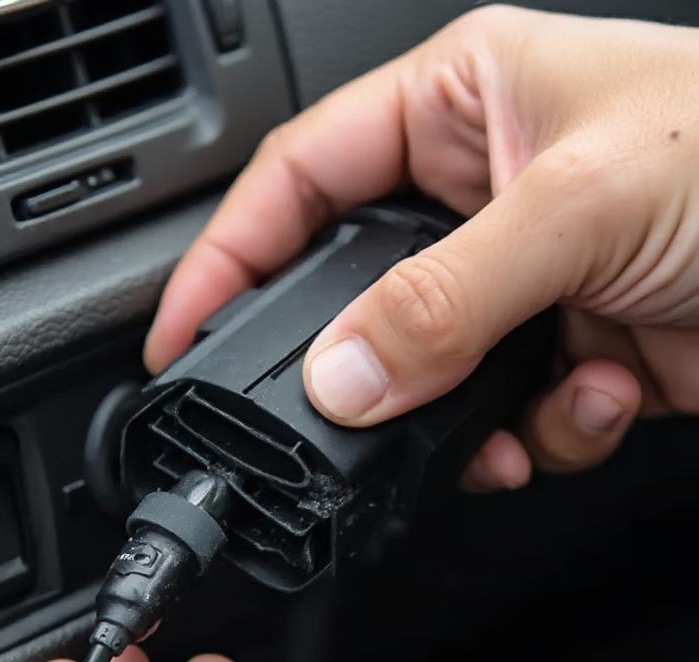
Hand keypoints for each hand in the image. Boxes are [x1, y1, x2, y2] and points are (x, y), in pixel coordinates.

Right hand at [145, 4, 698, 491]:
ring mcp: (524, 281)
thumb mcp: (585, 207)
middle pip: (358, 293)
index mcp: (465, 106)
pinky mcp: (566, 349)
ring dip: (466, 417)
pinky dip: (543, 433)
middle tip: (357, 412)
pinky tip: (601, 397)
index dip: (230, 255)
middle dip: (366, 366)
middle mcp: (484, 192)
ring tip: (525, 404)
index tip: (182, 333)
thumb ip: (444, 300)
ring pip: (423, 375)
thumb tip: (338, 376)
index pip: (300, 177)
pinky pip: (502, 416)